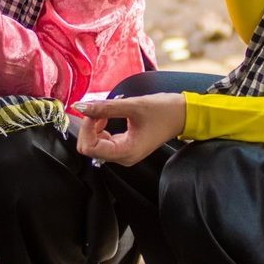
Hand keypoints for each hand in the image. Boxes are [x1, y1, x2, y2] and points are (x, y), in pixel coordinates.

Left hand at [72, 93, 187, 166]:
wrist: (182, 114)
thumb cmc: (163, 111)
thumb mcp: (133, 105)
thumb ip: (105, 107)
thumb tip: (80, 107)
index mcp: (126, 152)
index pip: (89, 148)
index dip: (87, 128)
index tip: (94, 112)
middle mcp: (123, 158)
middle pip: (89, 148)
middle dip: (89, 127)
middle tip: (99, 110)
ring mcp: (123, 153)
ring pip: (94, 144)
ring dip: (94, 126)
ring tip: (106, 111)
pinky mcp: (124, 147)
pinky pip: (102, 140)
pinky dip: (100, 127)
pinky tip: (107, 116)